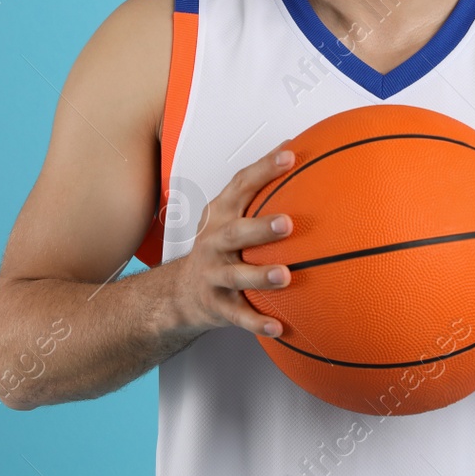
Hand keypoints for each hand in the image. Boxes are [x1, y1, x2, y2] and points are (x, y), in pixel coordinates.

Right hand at [169, 140, 295, 339]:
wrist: (179, 292)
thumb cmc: (217, 247)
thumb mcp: (229, 215)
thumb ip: (259, 189)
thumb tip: (295, 148)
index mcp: (220, 215)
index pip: (241, 186)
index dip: (264, 169)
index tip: (289, 156)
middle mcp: (214, 242)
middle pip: (235, 232)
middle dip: (260, 228)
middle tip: (287, 223)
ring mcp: (214, 274)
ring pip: (236, 276)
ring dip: (260, 276)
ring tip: (284, 275)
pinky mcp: (217, 305)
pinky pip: (238, 315)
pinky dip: (256, 322)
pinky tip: (278, 327)